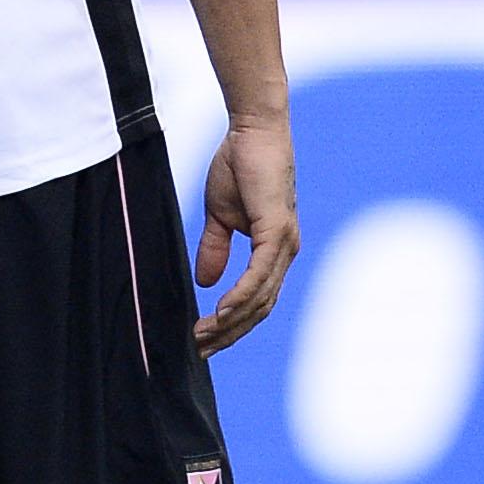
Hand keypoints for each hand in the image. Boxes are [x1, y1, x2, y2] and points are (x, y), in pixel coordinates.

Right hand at [194, 122, 297, 353]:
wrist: (252, 133)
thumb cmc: (238, 166)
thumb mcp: (220, 215)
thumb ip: (216, 248)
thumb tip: (205, 283)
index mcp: (273, 251)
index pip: (254, 299)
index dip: (231, 323)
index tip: (203, 340)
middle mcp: (284, 253)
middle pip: (259, 308)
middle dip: (229, 333)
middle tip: (200, 351)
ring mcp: (284, 244)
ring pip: (260, 297)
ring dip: (232, 321)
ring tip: (204, 337)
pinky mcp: (276, 231)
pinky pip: (259, 274)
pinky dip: (241, 295)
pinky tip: (223, 311)